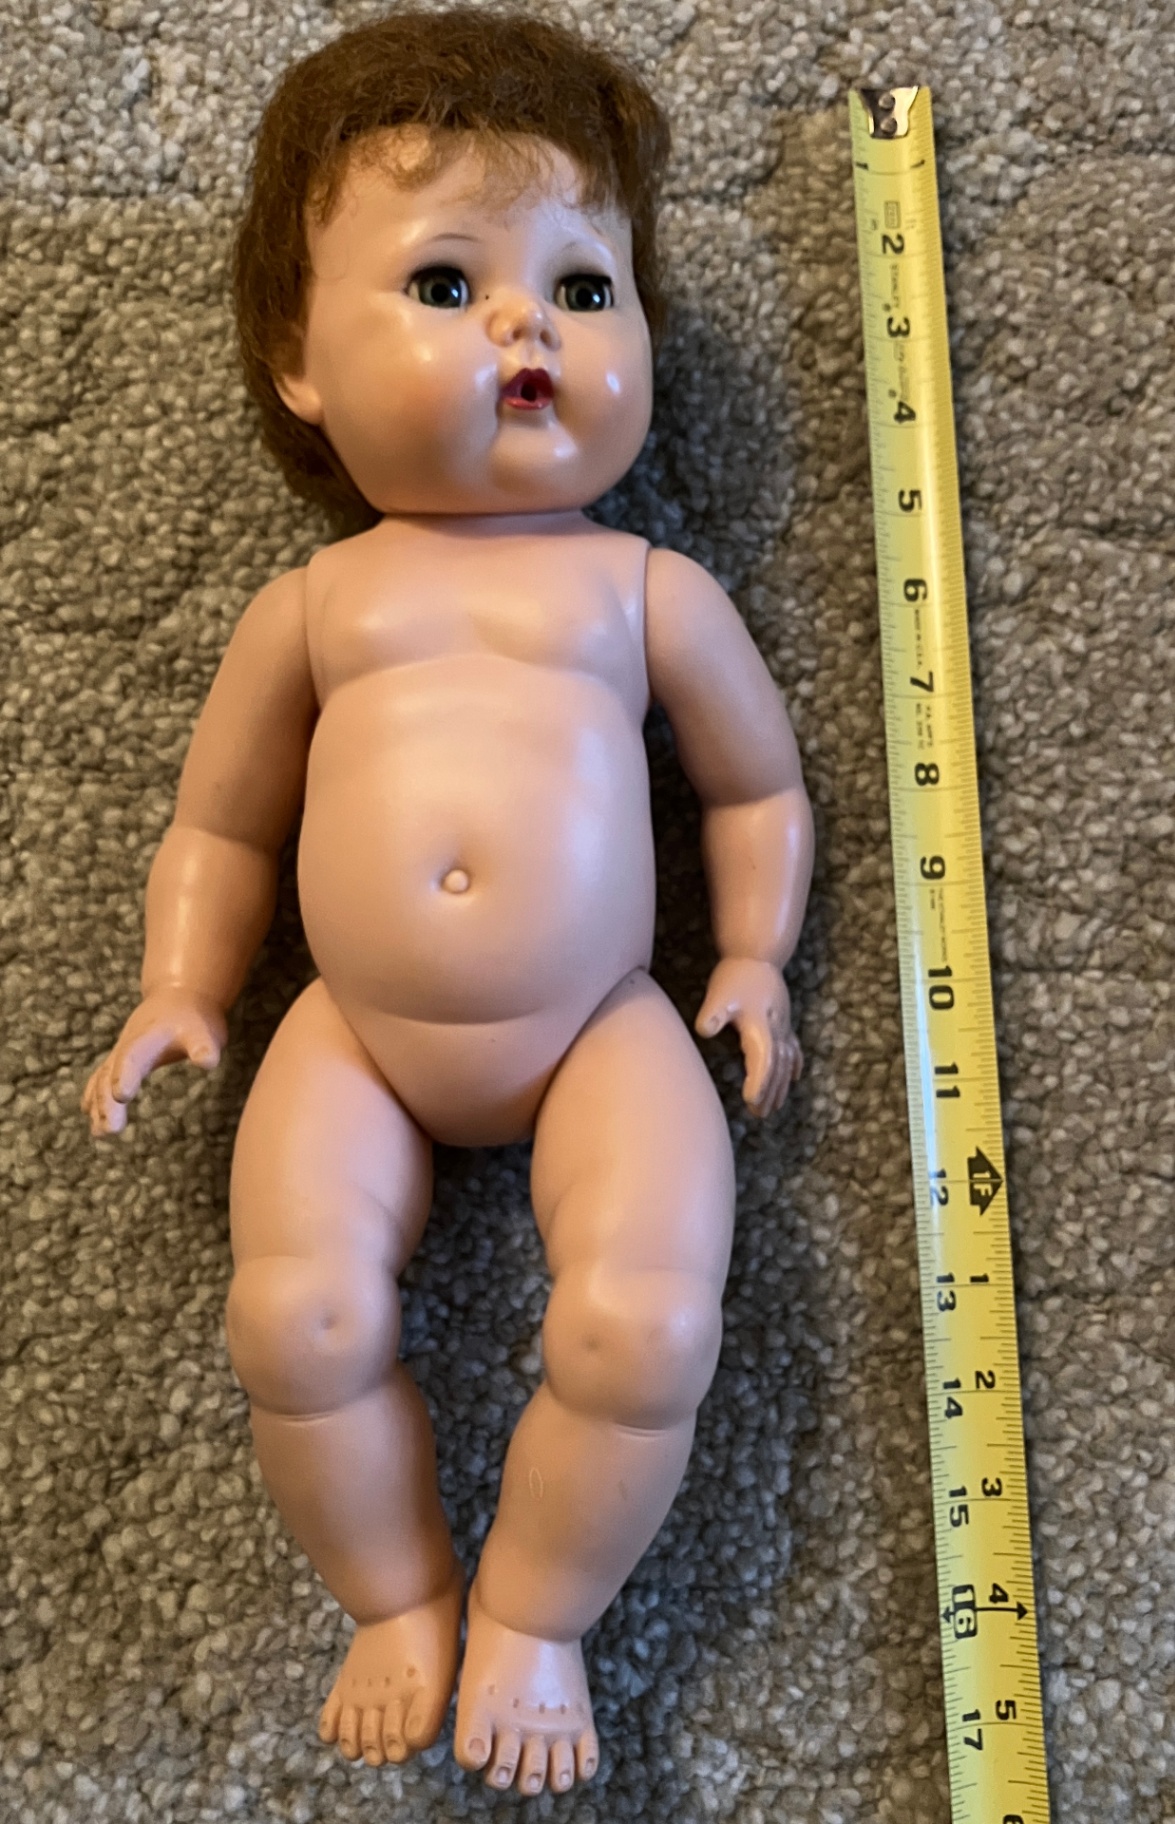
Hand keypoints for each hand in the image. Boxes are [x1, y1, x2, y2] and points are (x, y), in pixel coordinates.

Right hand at [81, 987, 226, 1135]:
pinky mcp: (121, 1059)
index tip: (121, 1096)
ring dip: (99, 1105)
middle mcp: (128, 1045)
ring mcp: (121, 1052)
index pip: (132, 1058)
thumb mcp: (204, 1032)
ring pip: (103, 1078)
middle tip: (108, 1130)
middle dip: (108, 1102)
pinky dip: (95, 1095)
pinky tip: (89, 1114)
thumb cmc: (195, 1019)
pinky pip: (102, 1077)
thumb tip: (208, 1061)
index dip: (126, 1076)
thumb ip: (203, 1046)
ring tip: (99, 1133)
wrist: (180, 997)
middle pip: (112, 1074)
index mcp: (147, 1038)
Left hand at [695, 957, 802, 1118]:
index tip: (751, 1100)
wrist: (757, 954)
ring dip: (780, 1085)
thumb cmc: (736, 976)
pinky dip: (794, 1065)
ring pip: (786, 1061)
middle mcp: (776, 1029)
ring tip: (772, 1106)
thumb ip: (713, 1014)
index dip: (759, 1080)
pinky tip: (796, 1077)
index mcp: (760, 1026)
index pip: (764, 1059)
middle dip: (769, 1091)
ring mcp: (783, 1026)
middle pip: (777, 1066)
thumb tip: (705, 1031)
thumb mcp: (719, 994)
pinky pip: (793, 1049)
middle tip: (759, 1113)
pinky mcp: (783, 1021)